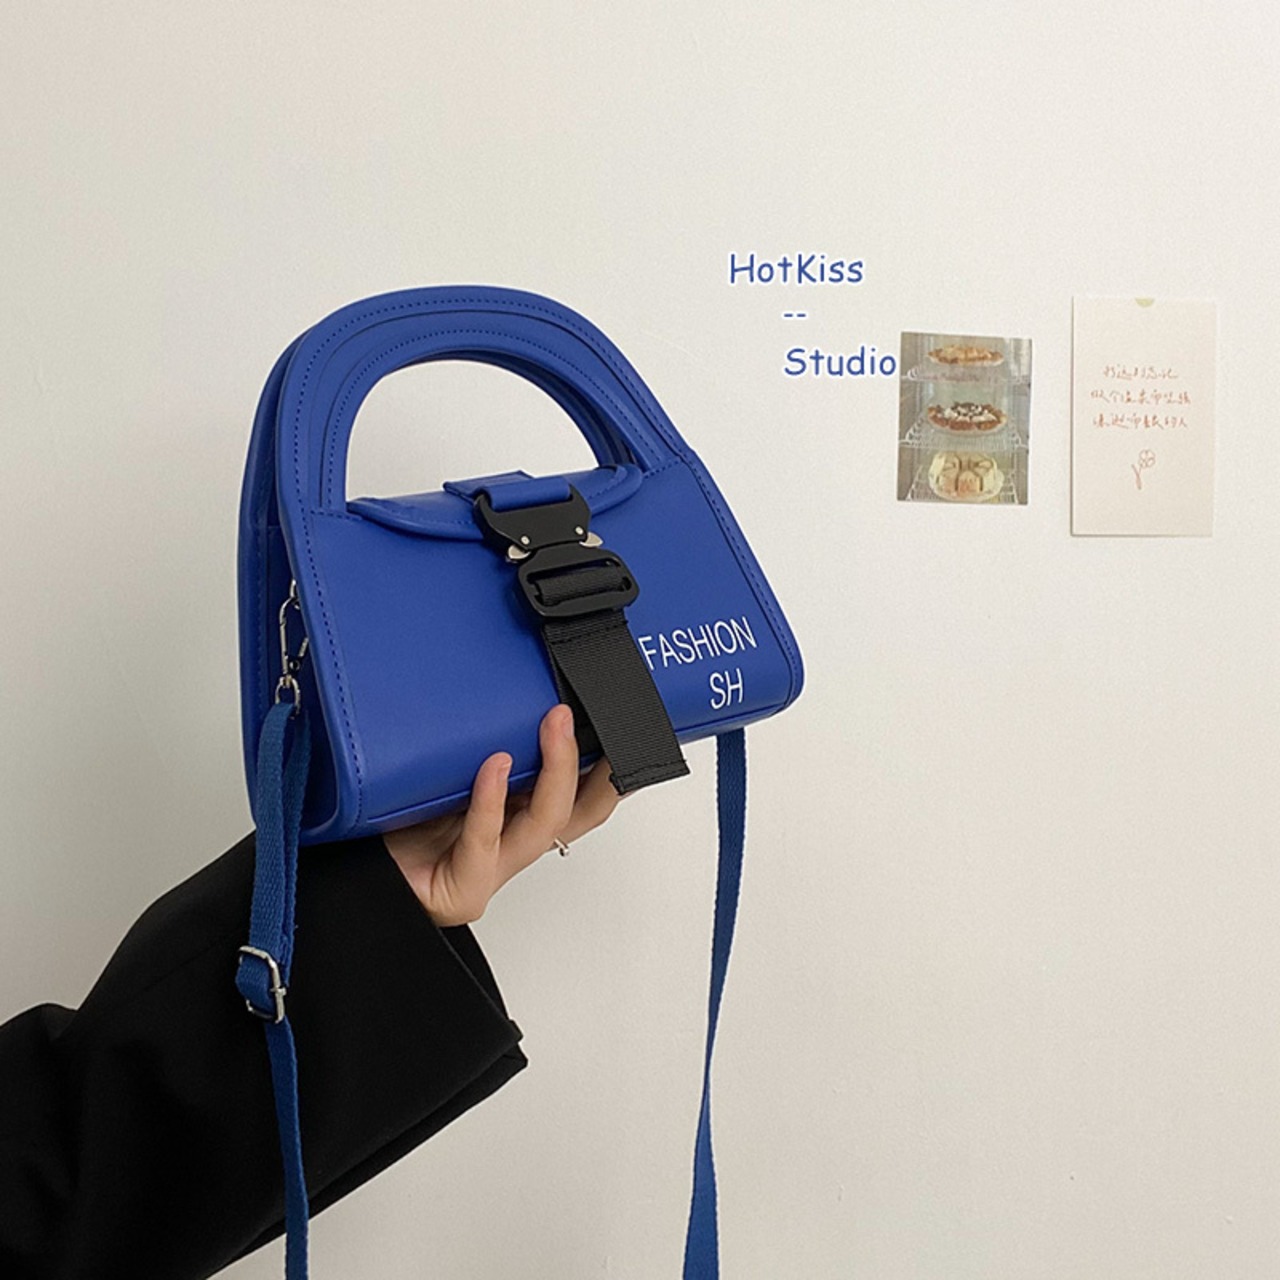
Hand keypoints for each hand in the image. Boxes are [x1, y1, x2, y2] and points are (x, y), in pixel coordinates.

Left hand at [380, 704, 622, 925]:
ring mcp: (491, 871)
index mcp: (514, 821)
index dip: (612, 769)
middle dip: (600, 767)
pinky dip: (492, 800)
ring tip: (553, 725)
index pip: (580, 798)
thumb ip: (477, 744)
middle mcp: (511, 847)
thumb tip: (501, 686)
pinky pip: (483, 838)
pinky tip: (496, 768)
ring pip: (544, 824)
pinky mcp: (464, 889)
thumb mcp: (446, 772)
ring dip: (555, 769)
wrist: (351, 876)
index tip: (626, 725)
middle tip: (597, 717)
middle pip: (579, 813)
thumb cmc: (392, 825)